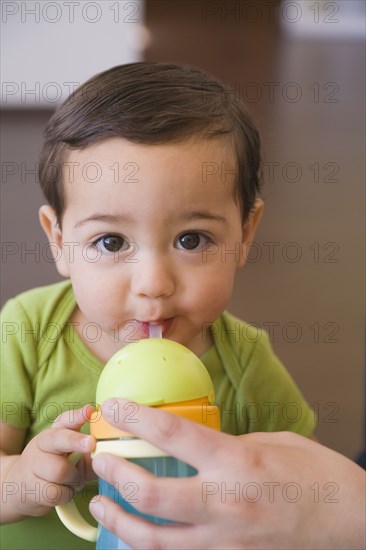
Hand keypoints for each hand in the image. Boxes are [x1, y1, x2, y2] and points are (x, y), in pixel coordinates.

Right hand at [4, 405, 95, 518]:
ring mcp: (33, 466)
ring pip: (60, 471)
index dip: (77, 416)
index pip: (64, 421)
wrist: (21, 486)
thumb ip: (89, 445)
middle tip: (91, 444)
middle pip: (59, 441)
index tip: (90, 412)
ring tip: (74, 480)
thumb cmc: (56, 466)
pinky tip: (65, 491)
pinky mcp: (31, 489)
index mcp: (53, 433)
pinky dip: (66, 494)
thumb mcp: (72, 453)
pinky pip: (55, 492)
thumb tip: (110, 443)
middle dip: (76, 442)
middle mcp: (40, 445)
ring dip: (74, 478)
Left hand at [89, 399, 364, 549]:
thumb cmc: (315, 474)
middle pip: (151, 494)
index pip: (172, 434)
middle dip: (115, 475)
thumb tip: (195, 444)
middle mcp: (225, 503)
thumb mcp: (270, 442)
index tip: (114, 406)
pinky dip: (150, 546)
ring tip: (101, 504)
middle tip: (100, 459)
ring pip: (154, 539)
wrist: (349, 521)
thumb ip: (227, 443)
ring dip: (119, 521)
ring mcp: (224, 540)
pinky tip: (137, 533)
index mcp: (236, 462)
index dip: (135, 417)